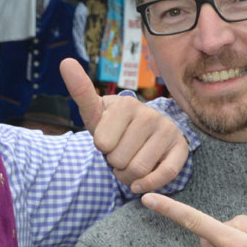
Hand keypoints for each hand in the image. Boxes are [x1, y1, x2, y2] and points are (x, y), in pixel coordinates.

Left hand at [60, 58, 187, 192]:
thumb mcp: (95, 113)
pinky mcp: (181, 148)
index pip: (103, 144)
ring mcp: (168, 130)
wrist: (140, 136)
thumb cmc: (113, 127)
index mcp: (127, 104)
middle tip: (119, 153)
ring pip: (138, 170)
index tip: (107, 138)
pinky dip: (148, 184)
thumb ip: (81, 91)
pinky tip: (140, 183)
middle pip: (119, 160)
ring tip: (129, 162)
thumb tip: (65, 61)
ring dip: (127, 176)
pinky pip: (164, 175)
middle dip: (114, 164)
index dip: (101, 148)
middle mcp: (151, 114)